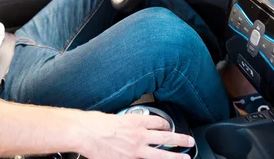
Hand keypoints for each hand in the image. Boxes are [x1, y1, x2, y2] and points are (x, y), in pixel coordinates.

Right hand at [79, 111, 193, 158]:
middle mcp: (139, 136)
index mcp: (135, 122)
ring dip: (175, 156)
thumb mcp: (115, 117)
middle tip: (189, 142)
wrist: (84, 133)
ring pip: (161, 154)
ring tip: (185, 158)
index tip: (168, 127)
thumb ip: (126, 123)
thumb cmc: (94, 123)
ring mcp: (135, 150)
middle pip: (166, 137)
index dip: (166, 125)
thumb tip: (129, 127)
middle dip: (180, 140)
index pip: (158, 122)